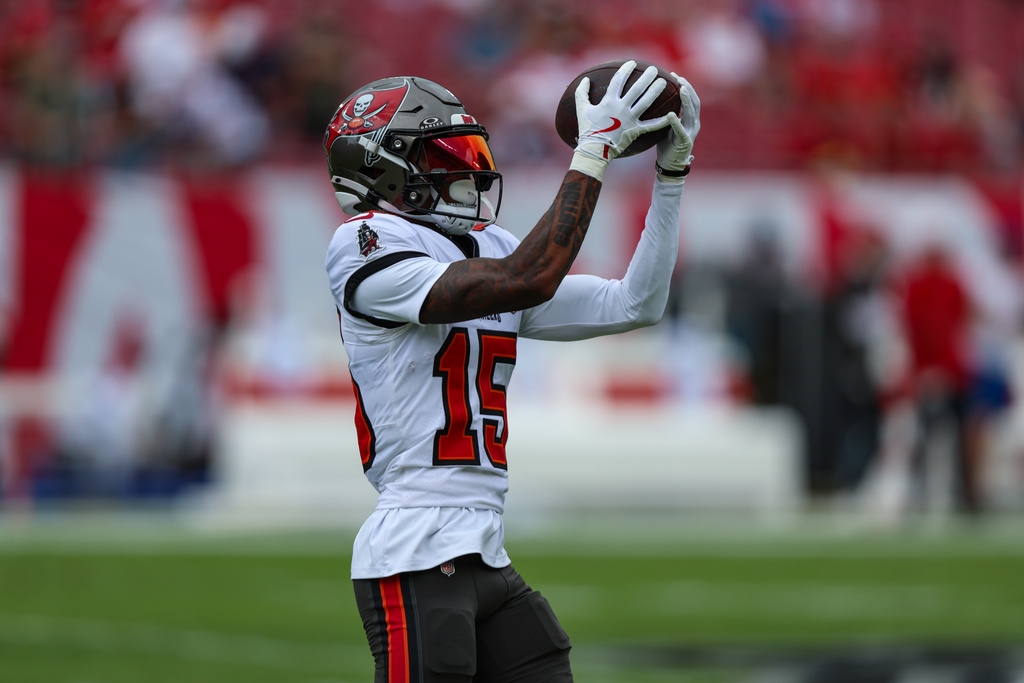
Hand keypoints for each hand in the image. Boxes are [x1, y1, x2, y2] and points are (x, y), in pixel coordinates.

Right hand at [570, 60, 669, 180]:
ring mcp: (630, 119)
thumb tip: (585, 79)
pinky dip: (661, 121)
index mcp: (609, 101)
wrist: (595, 150)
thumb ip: (582, 93)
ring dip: (655, 91)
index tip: (632, 63)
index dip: (626, 70)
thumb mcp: (581, 109)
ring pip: (646, 102)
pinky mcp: (635, 130)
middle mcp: (621, 108)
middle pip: (637, 89)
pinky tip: (671, 115)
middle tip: (654, 70)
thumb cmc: (587, 129)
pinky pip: (651, 125)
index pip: (619, 80)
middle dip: (646, 77)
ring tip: (663, 82)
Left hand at [656, 73, 700, 182]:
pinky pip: (681, 130)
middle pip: (694, 101)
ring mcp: (691, 132)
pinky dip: (677, 122)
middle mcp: (693, 123)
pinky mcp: (686, 142)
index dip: (685, 85)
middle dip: (688, 88)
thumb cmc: (666, 144)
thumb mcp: (665, 124)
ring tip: (682, 89)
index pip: (690, 98)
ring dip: (687, 100)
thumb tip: (649, 97)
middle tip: (679, 78)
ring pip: (692, 112)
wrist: (670, 165)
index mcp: (689, 118)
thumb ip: (664, 112)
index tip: (675, 75)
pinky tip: (672, 114)